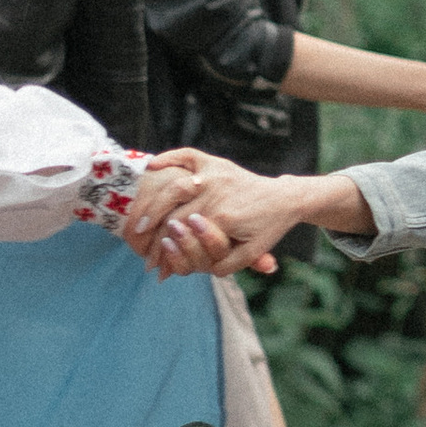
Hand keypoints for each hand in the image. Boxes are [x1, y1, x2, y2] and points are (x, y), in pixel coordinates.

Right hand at [122, 151, 299, 274]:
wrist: (287, 198)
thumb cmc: (269, 227)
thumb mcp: (252, 252)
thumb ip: (226, 265)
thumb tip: (200, 271)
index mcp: (223, 218)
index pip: (183, 236)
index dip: (165, 253)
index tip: (154, 265)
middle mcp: (216, 194)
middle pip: (173, 215)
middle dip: (152, 235)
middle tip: (137, 248)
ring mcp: (215, 175)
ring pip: (172, 188)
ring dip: (151, 205)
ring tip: (139, 221)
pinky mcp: (216, 162)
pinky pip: (187, 155)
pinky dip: (168, 158)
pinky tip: (150, 167)